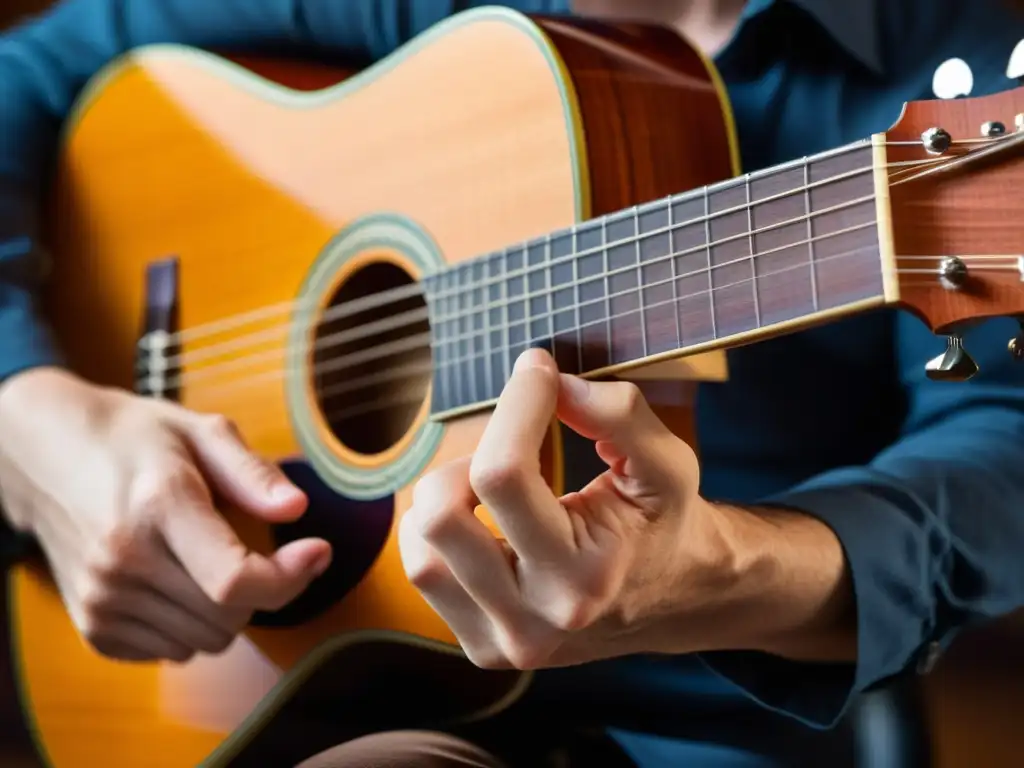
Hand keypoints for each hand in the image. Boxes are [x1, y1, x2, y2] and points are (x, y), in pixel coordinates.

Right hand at [0, 368, 330, 662]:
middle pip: (230, 616)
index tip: (317, 551)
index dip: (289, 578)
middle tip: (250, 543)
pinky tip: (177, 580)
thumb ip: (252, 473)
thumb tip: (297, 509)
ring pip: (207, 641)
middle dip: (261, 586)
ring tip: (206, 557)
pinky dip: (190, 625)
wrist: (49, 457)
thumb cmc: (137, 439)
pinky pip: (173, 652)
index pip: (234, 579)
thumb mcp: (201, 431)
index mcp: (157, 507)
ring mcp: (102, 600)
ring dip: (227, 610)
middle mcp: (123, 560)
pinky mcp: (93, 627)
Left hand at [398, 348, 738, 669]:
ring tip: (494, 486)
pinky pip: (424, 573)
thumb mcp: (667, 463)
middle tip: (511, 445)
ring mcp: (502, 642)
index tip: (537, 370)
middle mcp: (535, 621)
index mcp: (584, 577)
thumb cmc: (664, 523)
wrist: (675, 598)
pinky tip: (483, 522)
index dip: (515, 403)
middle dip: (468, 456)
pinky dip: (439, 533)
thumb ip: (620, 415)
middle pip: (441, 517)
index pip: (502, 475)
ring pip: (420, 549)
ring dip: (446, 497)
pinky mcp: (481, 647)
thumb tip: (552, 383)